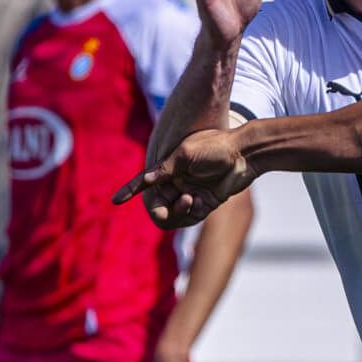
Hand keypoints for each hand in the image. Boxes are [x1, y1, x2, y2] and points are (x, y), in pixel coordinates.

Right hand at [113, 129, 256, 227]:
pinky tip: (201, 201)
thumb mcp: (187, 154)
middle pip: (159, 205)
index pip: (145, 183)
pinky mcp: (207, 202)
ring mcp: (192, 192)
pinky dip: (194, 212)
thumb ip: (166, 168)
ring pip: (176, 214)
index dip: (130, 190)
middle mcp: (178, 182)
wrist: (245, 153)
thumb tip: (146, 179)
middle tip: (172, 208)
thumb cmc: (215, 146)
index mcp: (169, 168)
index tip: (116, 200)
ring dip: (180, 211)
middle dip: (162, 210)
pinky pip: (194, 215)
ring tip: (191, 199)